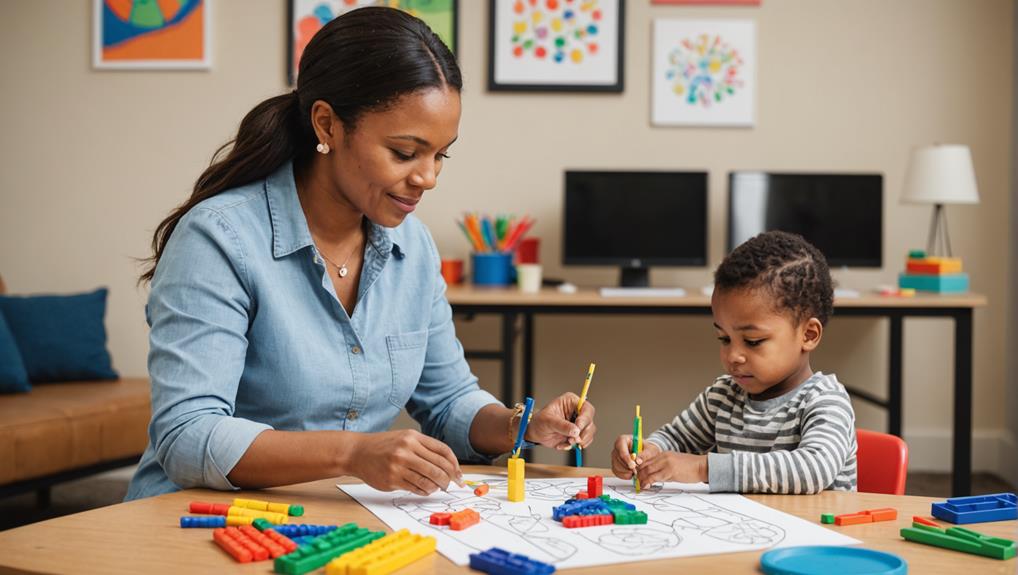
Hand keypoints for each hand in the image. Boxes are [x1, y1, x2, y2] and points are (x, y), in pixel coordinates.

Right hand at [348, 429, 463, 495]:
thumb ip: (424, 448)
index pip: (443, 451)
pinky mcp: (392, 479)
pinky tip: (425, 490)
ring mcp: (399, 465)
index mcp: (413, 437)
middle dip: (448, 479)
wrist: (357, 452)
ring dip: (436, 487)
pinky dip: (424, 491)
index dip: (454, 464)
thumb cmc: (383, 446)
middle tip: (451, 485)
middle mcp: (407, 449)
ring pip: (428, 480)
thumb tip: (447, 466)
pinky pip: (415, 488)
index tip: (459, 475)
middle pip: (438, 467)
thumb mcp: (404, 438)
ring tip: (437, 488)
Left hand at [524, 392, 595, 449]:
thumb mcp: (548, 421)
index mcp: (571, 402)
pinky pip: (583, 441)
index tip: (578, 427)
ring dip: (580, 440)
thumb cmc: (539, 421)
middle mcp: (577, 412)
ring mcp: (578, 424)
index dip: (585, 418)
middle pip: (590, 421)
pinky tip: (562, 444)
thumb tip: (575, 430)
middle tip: (573, 439)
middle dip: (583, 432)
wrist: (535, 433)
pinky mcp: (577, 434)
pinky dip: (574, 446)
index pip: (586, 408)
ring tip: (567, 442)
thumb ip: (562, 425)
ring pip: (589, 432)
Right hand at [611, 436, 660, 478]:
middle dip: (628, 466)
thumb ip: (645, 455)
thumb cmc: (648, 450)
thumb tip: (638, 461)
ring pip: (617, 466)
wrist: (648, 456)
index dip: (626, 457)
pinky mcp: (615, 466)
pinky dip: (625, 475)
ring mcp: (615, 457)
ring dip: (627, 471)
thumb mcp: (651, 450)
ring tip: (636, 470)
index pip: (621, 447)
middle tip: (637, 470)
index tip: (633, 465)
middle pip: (618, 458)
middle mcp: (618, 448)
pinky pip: (617, 472)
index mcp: (624, 440)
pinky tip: (632, 473)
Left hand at [636, 450, 707, 485]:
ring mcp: (666, 463)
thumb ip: (663, 469)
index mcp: (663, 454)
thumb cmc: (689, 467)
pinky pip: (655, 477)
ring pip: (647, 470)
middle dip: (638, 474)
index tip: (636, 474)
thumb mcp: (673, 465)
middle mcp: (663, 457)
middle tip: (636, 481)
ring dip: (641, 478)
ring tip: (639, 485)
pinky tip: (645, 486)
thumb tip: (653, 478)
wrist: (701, 466)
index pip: (646, 459)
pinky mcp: (670, 471)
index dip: (639, 467)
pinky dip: (647, 482)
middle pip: (644, 464)